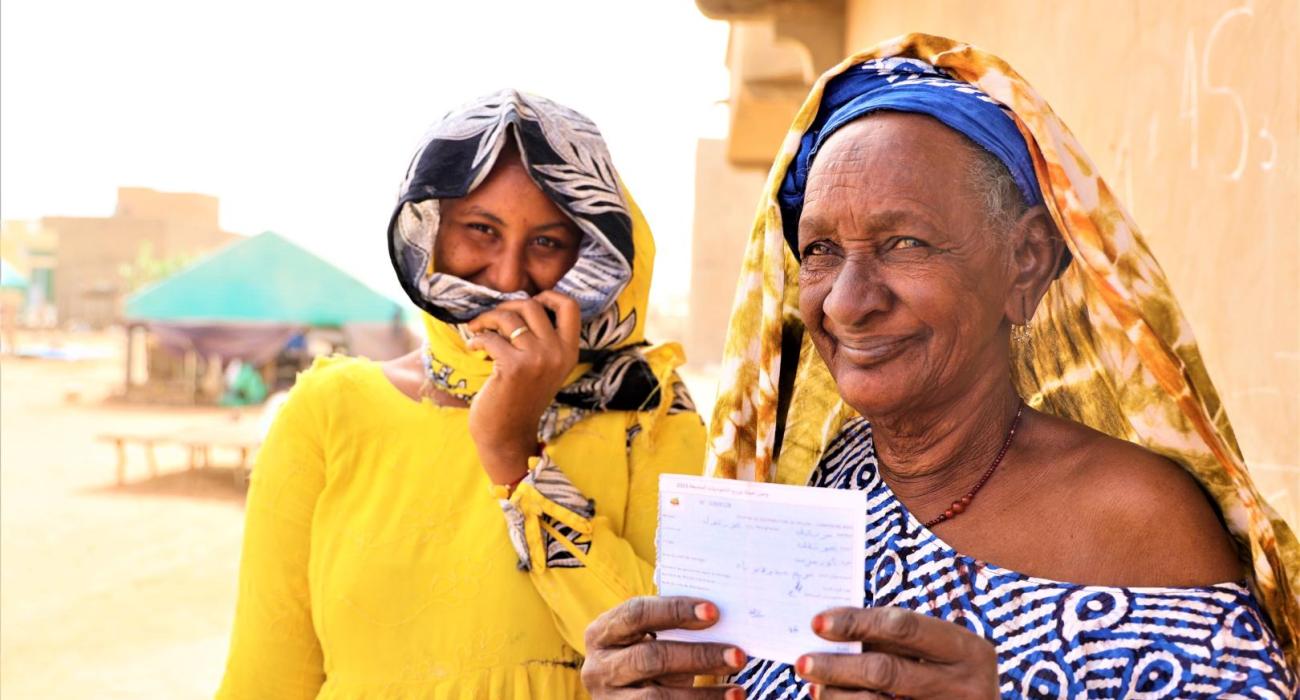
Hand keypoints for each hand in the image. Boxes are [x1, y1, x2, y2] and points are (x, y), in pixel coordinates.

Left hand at [465, 291, 579, 484]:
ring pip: (509, 317)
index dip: (549, 295)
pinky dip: (477, 339)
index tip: (527, 301)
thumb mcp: (544, 368)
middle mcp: (557, 353)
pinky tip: (473, 347)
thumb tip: (520, 303)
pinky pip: (490, 337)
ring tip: (478, 330)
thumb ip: (543, 340)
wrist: (507, 436)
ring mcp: (537, 359)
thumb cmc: (519, 399)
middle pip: (533, 305)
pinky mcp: (513, 367)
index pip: (570, 307)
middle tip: (491, 319)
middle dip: (506, 307)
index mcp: (569, 352)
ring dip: (486, 320)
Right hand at [582, 596, 748, 698]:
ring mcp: (609, 698)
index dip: (675, 610)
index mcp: (602, 633)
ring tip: (737, 691)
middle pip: (651, 658)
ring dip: (703, 694)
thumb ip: (673, 630)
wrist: (623, 697)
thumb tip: (722, 624)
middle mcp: (599, 667)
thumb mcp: (646, 640)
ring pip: (657, 697)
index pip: (637, 613)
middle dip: (698, 656)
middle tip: (737, 656)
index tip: (713, 612)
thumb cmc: (643, 658)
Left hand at [795, 607, 996, 698]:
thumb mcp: (939, 653)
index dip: (856, 623)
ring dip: (837, 694)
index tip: (818, 623)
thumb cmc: (949, 676)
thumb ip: (896, 641)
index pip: (902, 626)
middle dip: (838, 665)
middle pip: (886, 671)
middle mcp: (966, 685)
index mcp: (968, 650)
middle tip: (803, 662)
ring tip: (812, 684)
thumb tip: (833, 631)